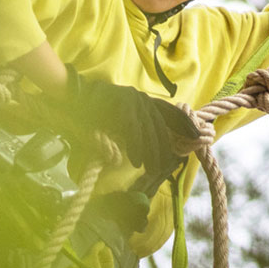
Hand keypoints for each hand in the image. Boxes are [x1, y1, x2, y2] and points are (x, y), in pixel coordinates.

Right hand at [63, 66, 199, 175]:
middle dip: (165, 148)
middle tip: (167, 167)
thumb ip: (131, 133)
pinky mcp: (121, 104)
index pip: (169, 113)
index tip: (197, 138)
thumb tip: (141, 153)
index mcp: (142, 100)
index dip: (184, 125)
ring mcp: (132, 99)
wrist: (71, 98)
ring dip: (151, 152)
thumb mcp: (116, 122)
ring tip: (153, 170)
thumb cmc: (92, 112)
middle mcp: (140, 98)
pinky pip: (132, 129)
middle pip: (160, 126)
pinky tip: (137, 161)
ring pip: (148, 130)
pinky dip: (135, 146)